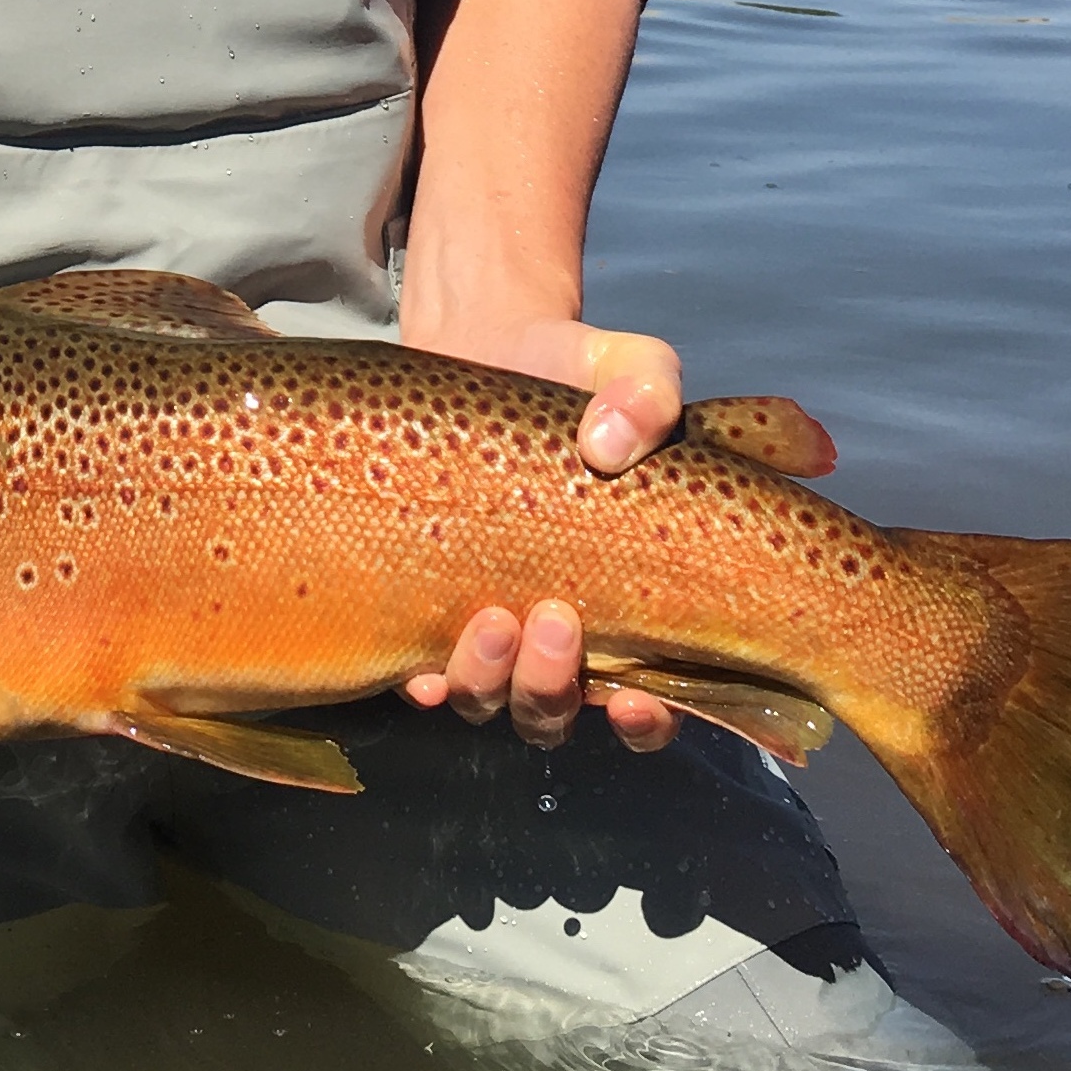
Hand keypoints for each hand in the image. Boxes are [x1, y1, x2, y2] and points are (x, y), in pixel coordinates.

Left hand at [398, 318, 683, 750]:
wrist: (481, 346)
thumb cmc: (573, 372)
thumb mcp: (627, 367)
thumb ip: (648, 393)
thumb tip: (613, 443)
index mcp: (629, 607)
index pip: (652, 704)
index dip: (649, 723)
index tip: (636, 701)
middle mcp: (556, 634)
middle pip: (554, 711)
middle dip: (552, 687)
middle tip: (555, 619)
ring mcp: (486, 625)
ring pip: (486, 700)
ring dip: (488, 681)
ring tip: (489, 620)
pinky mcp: (420, 605)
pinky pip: (418, 672)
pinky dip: (422, 682)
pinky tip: (418, 667)